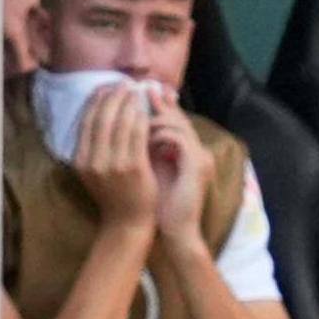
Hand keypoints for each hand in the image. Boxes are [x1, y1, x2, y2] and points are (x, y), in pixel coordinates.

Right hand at [71, 81, 158, 229]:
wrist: (128, 221)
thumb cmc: (115, 195)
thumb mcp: (94, 172)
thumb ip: (93, 149)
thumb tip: (98, 118)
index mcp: (80, 161)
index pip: (86, 123)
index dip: (96, 102)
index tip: (105, 88)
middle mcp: (92, 161)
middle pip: (100, 119)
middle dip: (112, 98)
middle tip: (122, 84)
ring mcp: (111, 164)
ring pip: (119, 124)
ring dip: (127, 103)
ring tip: (134, 91)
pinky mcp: (132, 166)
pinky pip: (136, 135)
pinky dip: (140, 118)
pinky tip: (145, 109)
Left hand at [140, 86, 208, 243]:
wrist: (174, 229)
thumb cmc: (156, 203)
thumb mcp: (147, 170)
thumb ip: (140, 149)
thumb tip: (118, 130)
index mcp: (185, 150)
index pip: (170, 119)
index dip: (151, 105)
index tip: (126, 93)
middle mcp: (196, 149)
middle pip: (175, 115)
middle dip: (152, 102)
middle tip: (129, 89)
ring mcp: (200, 156)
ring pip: (177, 122)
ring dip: (151, 118)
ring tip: (131, 116)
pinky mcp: (198, 165)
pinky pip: (178, 138)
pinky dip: (158, 134)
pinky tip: (140, 137)